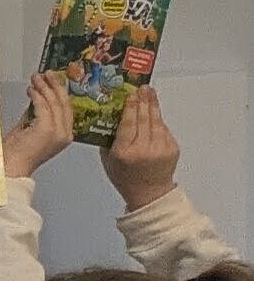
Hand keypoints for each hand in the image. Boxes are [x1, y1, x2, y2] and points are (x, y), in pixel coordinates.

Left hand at [4, 69, 82, 180]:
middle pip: (64, 103)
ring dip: (44, 87)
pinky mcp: (46, 129)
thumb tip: (35, 97)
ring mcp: (57, 132)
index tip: (52, 80)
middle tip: (47, 74)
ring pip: (54, 103)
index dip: (60, 92)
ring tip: (36, 78)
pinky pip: (44, 106)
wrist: (11, 168)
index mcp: (64, 135)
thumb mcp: (28, 129)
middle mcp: (65, 134)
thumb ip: (34, 115)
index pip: (66, 109)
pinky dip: (37, 95)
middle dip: (55, 85)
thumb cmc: (16, 153)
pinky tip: (31, 89)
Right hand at [108, 83, 181, 208]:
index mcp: (125, 152)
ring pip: (156, 120)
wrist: (149, 192)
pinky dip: (158, 120)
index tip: (131, 94)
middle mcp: (144, 149)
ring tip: (149, 93)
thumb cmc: (125, 176)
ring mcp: (161, 148)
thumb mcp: (108, 159)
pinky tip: (153, 112)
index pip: (129, 124)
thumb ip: (109, 139)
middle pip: (144, 118)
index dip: (131, 107)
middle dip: (144, 101)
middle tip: (142, 88)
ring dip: (153, 105)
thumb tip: (110, 115)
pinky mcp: (172, 148)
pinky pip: (164, 129)